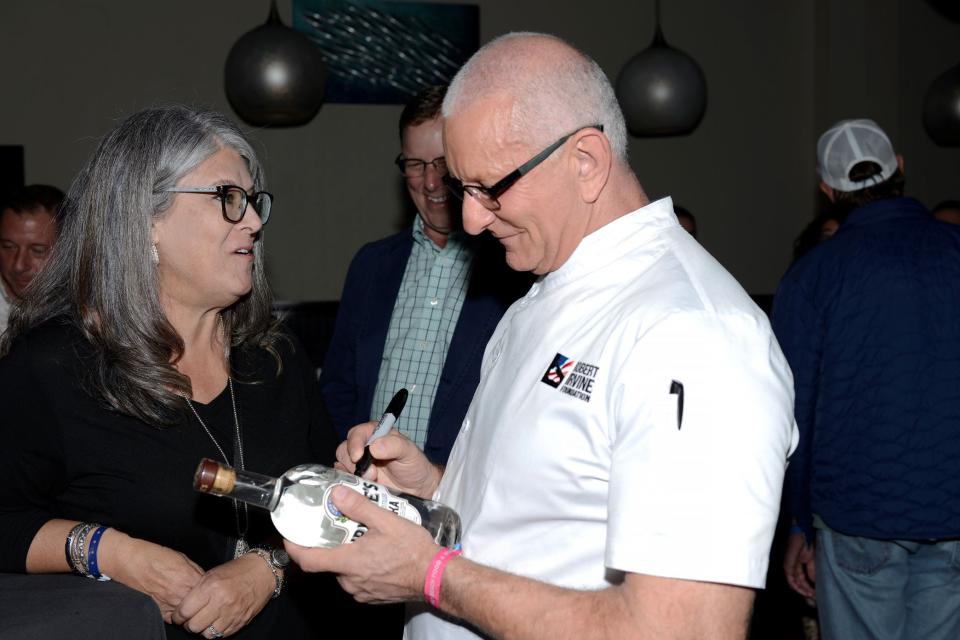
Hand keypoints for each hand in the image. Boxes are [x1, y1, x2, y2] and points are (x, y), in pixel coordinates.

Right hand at [98, 530, 204, 622]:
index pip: (209, 591)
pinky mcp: (158, 611)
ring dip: (191, 610)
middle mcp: (180, 593)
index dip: (211, 590)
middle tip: (203, 598)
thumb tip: (205, 580)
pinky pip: (173, 619)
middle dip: (204, 602)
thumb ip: (196, 571)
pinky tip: (177, 607)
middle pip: (201, 605)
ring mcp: (169, 604)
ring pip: (189, 614)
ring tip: (190, 603)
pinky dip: (177, 616)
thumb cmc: (155, 556)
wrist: (131, 562)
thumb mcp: (183, 558)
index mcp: (189, 578)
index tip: (211, 589)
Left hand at [172, 552, 275, 636]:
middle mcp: (221, 602)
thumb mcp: (212, 574)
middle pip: (194, 626)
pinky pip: (221, 635)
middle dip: (189, 624)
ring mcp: (232, 613)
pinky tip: (216, 622)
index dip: (177, 616)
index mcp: (211, 587)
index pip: (185, 611)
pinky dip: (216, 631)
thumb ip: (197, 591)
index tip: (178, 616)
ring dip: (203, 630)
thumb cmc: (236, 571)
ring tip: (204, 622)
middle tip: (190, 619)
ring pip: (207, 634)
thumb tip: (182, 609)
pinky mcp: (241, 621)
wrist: (262, 572)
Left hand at [284, 485, 437, 602]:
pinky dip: (358, 567)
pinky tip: (372, 553)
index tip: (289, 535)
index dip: (294, 548)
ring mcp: (360, 591)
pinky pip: (356, 580)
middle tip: (336, 526)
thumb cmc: (413, 550)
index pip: (308, 560)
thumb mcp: (386, 520)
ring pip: (342, 571)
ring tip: (359, 537)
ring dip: (345, 555)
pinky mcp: (371, 596)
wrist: (435, 577)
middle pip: (326, 563)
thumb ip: (359, 506)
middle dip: (328, 545)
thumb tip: (336, 493)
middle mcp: (349, 581)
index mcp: (348, 562)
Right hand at [337, 421, 441, 497]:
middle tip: (371, 474)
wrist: (417, 489)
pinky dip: (350, 485)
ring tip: (372, 481)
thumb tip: (375, 447)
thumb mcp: (409, 452)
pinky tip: (364, 488)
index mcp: (374, 434)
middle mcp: (363, 448)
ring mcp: (357, 465)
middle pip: (344, 450)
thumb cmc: (413, 465)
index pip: (356, 433)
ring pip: (341, 466)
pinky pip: (343, 481)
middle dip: (353, 463)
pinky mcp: (355, 481)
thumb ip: (395, 445)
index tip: (358, 456)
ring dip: (353, 476)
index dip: (355, 443)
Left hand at [783, 532, 815, 598]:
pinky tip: (804, 591)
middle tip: (813, 598)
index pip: (802, 578)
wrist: (804, 533)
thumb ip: (812, 571)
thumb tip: (814, 583)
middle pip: (798, 581)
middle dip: (805, 590)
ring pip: (794, 581)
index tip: (816, 593)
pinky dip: (797, 586)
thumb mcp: (813, 559)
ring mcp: (789, 564)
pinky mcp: (787, 564)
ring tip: (811, 596)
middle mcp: (793, 564)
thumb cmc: (809, 542)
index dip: (808, 586)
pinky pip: (790, 578)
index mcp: (799, 561)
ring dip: (802, 590)